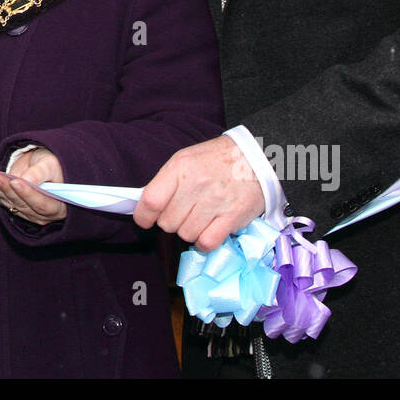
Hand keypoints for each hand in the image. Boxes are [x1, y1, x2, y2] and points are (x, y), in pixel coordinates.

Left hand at [0, 147, 66, 225]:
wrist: (45, 166)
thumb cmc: (52, 166)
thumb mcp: (51, 165)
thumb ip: (40, 172)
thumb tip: (28, 180)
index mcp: (58, 206)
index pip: (42, 204)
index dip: (28, 194)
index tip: (16, 182)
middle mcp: (43, 215)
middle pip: (23, 204)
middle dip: (7, 188)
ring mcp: (28, 213)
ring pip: (10, 203)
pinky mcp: (16, 208)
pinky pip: (3, 200)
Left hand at [133, 135, 264, 251]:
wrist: (256, 157)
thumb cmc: (217, 159)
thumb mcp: (185, 159)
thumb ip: (166, 182)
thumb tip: (146, 205)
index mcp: (180, 168)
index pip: (151, 201)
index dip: (143, 216)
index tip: (145, 220)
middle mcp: (195, 185)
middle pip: (167, 222)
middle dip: (171, 221)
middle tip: (184, 212)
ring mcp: (214, 202)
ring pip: (186, 234)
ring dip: (189, 231)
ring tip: (200, 217)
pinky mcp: (232, 217)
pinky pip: (207, 243)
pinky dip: (204, 243)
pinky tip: (208, 231)